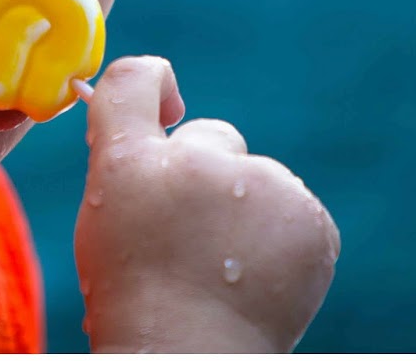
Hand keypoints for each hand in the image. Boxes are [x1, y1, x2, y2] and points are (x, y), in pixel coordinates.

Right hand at [72, 56, 338, 352]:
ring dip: (245, 211)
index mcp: (132, 161)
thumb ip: (125, 147)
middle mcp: (198, 160)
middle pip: (214, 139)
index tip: (166, 107)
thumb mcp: (106, 216)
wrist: (188, 359)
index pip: (136, 81)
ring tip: (221, 270)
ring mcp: (261, 186)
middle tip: (188, 237)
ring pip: (257, 179)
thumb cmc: (137, 296)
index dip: (155, 87)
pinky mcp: (309, 219)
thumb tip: (159, 98)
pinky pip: (293, 210)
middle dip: (207, 174)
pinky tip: (255, 278)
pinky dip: (281, 240)